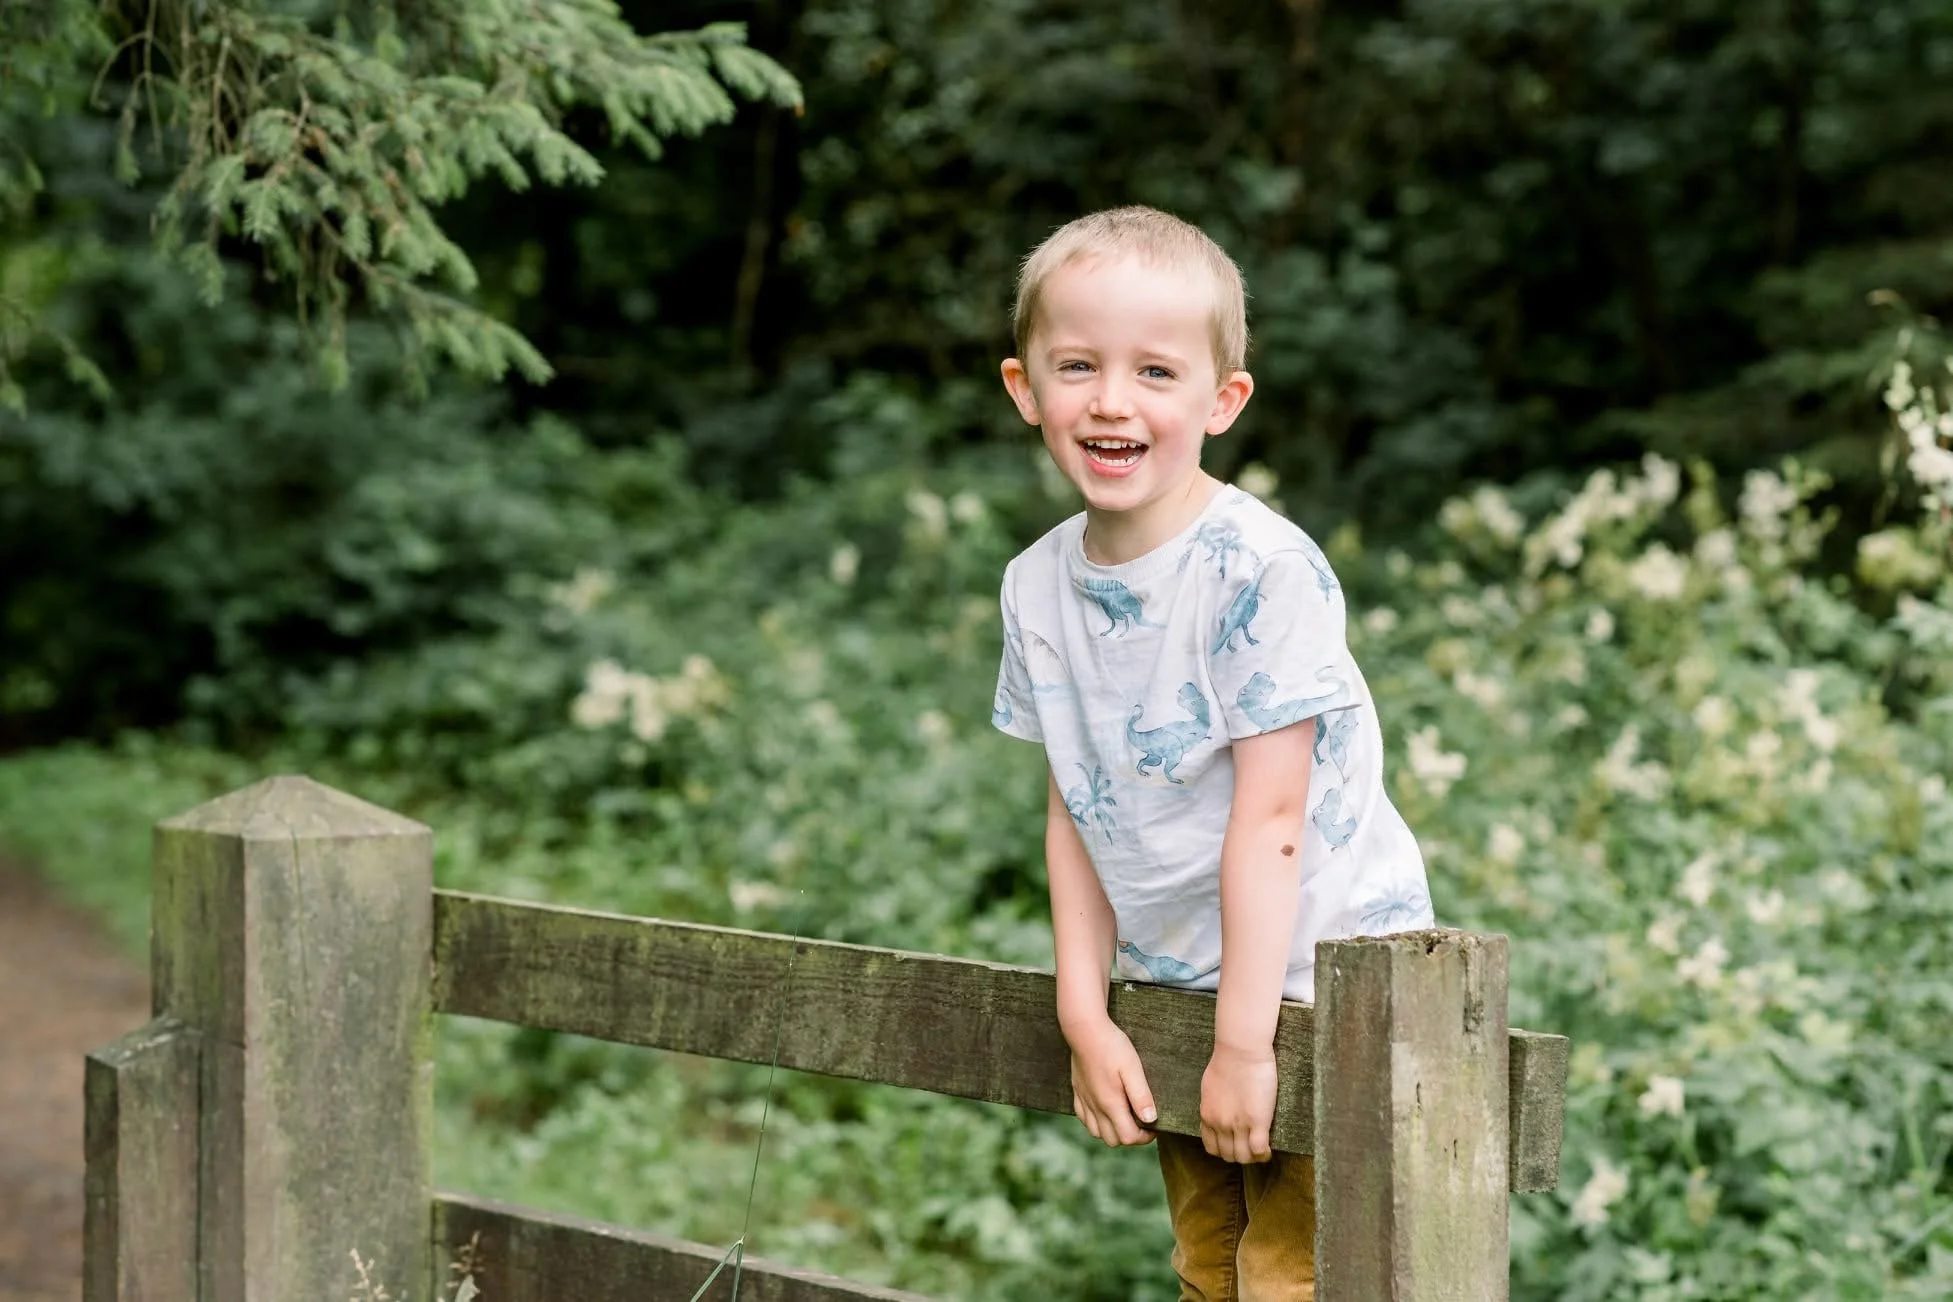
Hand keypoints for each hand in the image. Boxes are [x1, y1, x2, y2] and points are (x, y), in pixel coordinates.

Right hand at [1066, 1017, 1157, 1146]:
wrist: (1085, 1030)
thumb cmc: (1111, 1047)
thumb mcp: (1133, 1069)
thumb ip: (1141, 1096)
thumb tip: (1151, 1119)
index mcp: (1110, 1104)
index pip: (1128, 1138)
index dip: (1144, 1137)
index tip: (1154, 1126)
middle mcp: (1095, 1107)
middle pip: (1112, 1140)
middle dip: (1129, 1136)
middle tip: (1141, 1122)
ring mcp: (1084, 1100)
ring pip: (1096, 1133)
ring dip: (1112, 1131)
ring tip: (1124, 1116)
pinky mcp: (1077, 1092)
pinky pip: (1084, 1119)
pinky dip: (1096, 1122)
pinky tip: (1105, 1110)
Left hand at [1200, 1041, 1277, 1162]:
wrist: (1241, 1050)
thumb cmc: (1227, 1060)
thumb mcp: (1210, 1088)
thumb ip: (1213, 1104)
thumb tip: (1218, 1110)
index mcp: (1207, 1115)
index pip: (1211, 1147)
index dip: (1224, 1150)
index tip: (1235, 1145)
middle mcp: (1219, 1124)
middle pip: (1228, 1156)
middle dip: (1239, 1155)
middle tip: (1250, 1149)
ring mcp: (1237, 1125)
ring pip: (1243, 1157)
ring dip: (1252, 1157)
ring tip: (1261, 1151)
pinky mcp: (1257, 1122)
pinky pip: (1258, 1150)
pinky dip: (1263, 1154)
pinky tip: (1268, 1149)